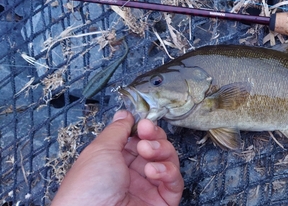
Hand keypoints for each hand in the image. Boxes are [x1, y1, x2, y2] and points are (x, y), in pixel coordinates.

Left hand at [52, 110, 183, 205]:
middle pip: (157, 147)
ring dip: (161, 151)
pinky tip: (153, 171)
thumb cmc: (88, 189)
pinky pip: (175, 181)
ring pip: (169, 161)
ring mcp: (149, 188)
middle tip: (146, 135)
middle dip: (155, 137)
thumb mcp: (99, 149)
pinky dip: (168, 171)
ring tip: (148, 153)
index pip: (138, 139)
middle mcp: (133, 174)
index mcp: (114, 162)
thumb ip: (117, 130)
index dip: (143, 129)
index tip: (142, 123)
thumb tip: (125, 114)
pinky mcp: (163, 201)